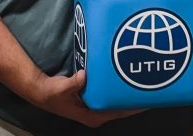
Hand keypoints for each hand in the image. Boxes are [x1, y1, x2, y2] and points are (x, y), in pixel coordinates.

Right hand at [27, 69, 143, 127]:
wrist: (41, 91)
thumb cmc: (52, 94)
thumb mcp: (61, 89)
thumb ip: (73, 84)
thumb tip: (84, 76)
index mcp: (93, 116)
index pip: (118, 112)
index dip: (133, 106)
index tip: (147, 99)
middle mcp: (97, 113)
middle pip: (121, 107)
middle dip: (134, 98)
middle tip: (150, 85)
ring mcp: (96, 106)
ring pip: (116, 101)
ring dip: (127, 93)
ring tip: (142, 81)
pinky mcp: (93, 97)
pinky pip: (110, 94)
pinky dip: (117, 87)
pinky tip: (125, 77)